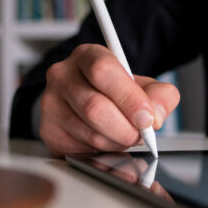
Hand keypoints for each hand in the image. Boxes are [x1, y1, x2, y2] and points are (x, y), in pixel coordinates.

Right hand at [39, 44, 179, 156]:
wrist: (84, 102)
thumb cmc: (113, 92)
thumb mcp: (142, 85)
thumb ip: (159, 95)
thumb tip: (156, 116)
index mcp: (87, 56)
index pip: (103, 71)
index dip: (129, 98)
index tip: (147, 118)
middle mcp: (62, 75)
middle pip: (94, 107)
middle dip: (126, 128)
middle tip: (140, 135)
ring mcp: (50, 104)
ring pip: (90, 133)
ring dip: (117, 142)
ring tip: (124, 136)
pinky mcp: (48, 131)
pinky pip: (81, 149)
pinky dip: (101, 151)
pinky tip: (106, 141)